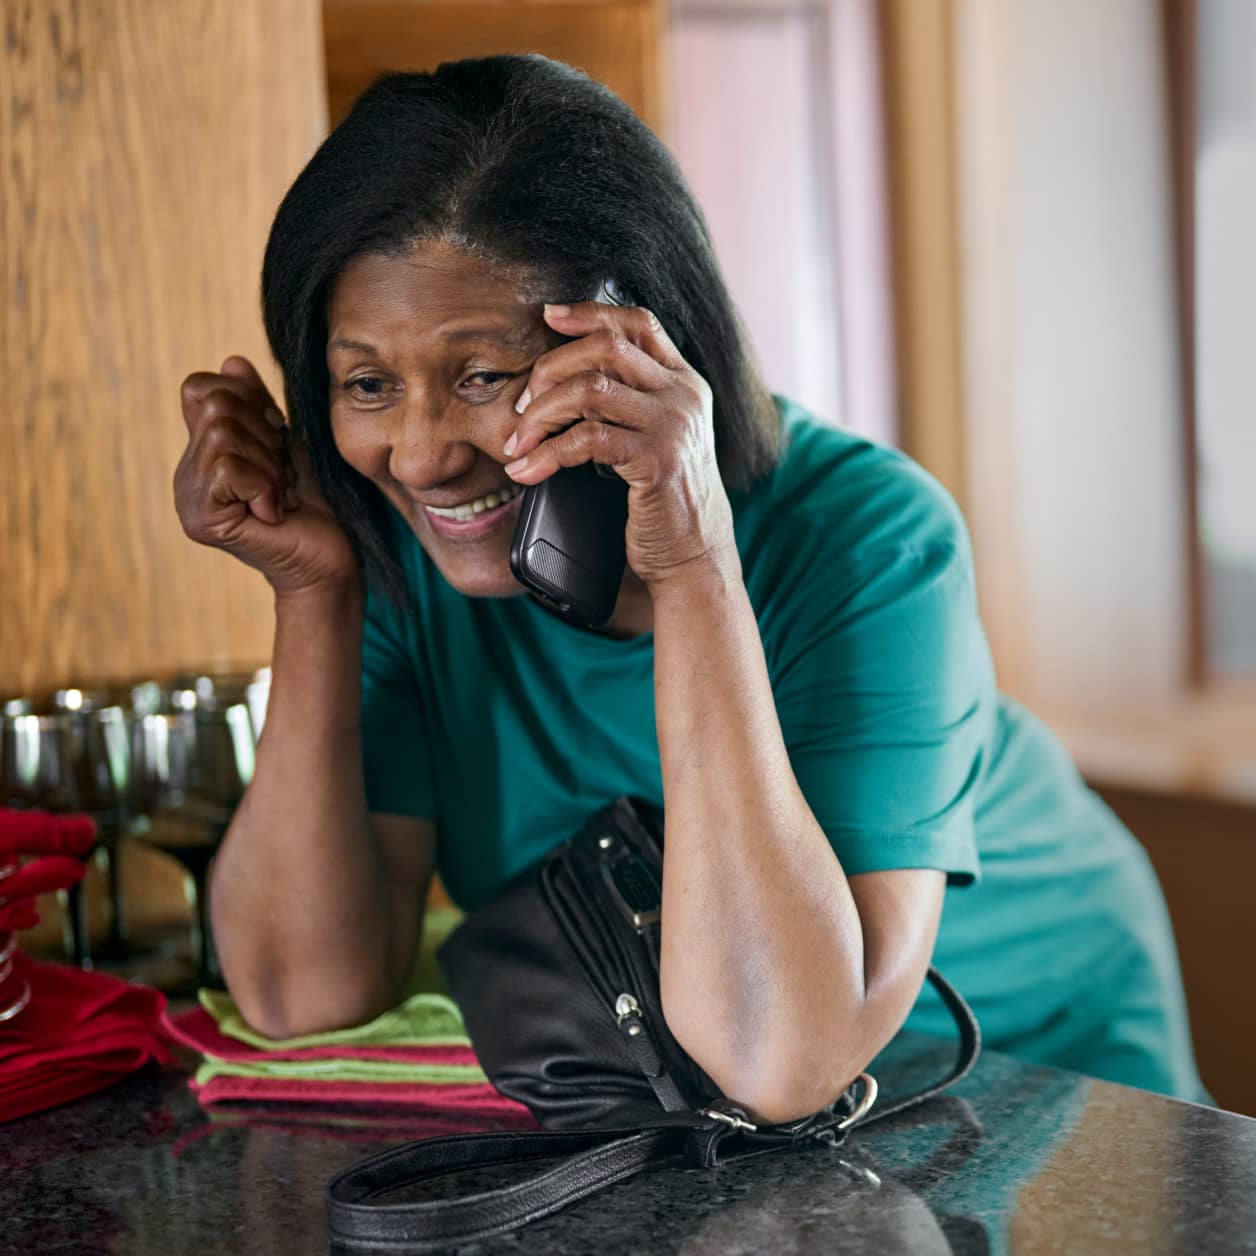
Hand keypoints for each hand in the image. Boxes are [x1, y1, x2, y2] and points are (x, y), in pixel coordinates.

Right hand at [175, 356, 359, 598]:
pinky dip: (265, 486)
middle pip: (216, 408)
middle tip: (282, 477)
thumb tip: (232, 361)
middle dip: (266, 438)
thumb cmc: (313, 504)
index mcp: (200, 452)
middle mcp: (185, 475)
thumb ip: (256, 404)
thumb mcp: (284, 441)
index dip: (248, 400)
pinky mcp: (201, 520)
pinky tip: (275, 512)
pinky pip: (230, 470)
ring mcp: (188, 499)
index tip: (277, 434)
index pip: (201, 388)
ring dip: (269, 465)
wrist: (330, 559)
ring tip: (280, 495)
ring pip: (222, 436)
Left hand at [503, 302, 739, 590]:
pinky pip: (587, 440)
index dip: (590, 312)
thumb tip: (562, 377)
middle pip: (606, 348)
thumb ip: (628, 402)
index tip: (547, 316)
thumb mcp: (654, 439)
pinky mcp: (658, 460)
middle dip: (550, 370)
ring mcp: (674, 426)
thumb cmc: (663, 500)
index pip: (638, 323)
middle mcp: (684, 396)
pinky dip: (547, 454)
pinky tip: (527, 471)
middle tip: (521, 405)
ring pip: (590, 389)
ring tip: (517, 443)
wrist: (693, 555)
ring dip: (541, 414)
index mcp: (684, 383)